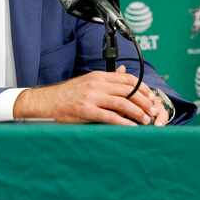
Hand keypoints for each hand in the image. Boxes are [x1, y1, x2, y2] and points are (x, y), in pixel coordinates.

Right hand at [14, 65, 158, 125]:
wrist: (45, 102)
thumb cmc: (66, 94)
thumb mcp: (87, 81)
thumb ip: (106, 79)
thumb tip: (123, 71)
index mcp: (97, 76)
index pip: (127, 78)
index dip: (143, 88)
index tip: (151, 97)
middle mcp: (96, 84)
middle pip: (129, 90)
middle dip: (145, 102)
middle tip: (153, 111)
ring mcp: (91, 97)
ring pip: (123, 103)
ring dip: (138, 113)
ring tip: (145, 121)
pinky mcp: (86, 111)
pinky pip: (111, 117)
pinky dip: (125, 123)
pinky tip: (132, 128)